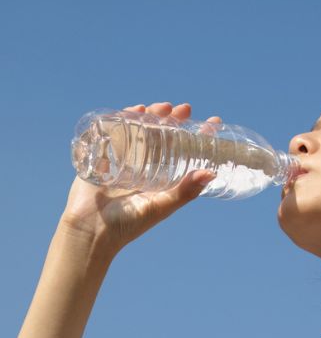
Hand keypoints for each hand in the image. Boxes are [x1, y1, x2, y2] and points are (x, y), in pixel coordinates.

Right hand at [60, 102, 221, 255]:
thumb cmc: (128, 224)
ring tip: (164, 107)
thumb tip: (212, 173)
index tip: (213, 123)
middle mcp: (146, 168)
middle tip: (185, 109)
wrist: (90, 230)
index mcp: (163, 180)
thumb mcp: (161, 207)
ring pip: (142, 131)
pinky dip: (125, 118)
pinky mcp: (104, 156)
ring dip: (153, 116)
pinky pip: (116, 132)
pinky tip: (136, 109)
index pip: (185, 153)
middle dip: (174, 120)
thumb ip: (185, 192)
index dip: (198, 137)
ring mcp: (125, 160)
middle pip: (164, 137)